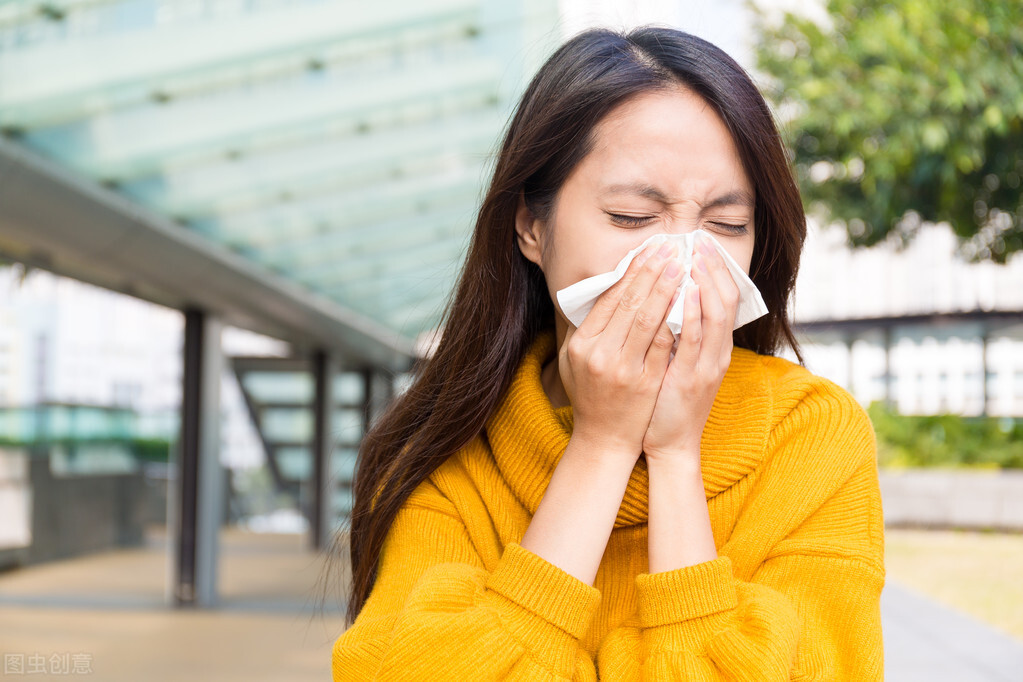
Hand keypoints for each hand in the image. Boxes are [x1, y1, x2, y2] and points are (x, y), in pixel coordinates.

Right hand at [560, 241, 686, 460]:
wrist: (604, 440)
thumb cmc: (590, 396)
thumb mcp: (572, 360)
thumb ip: (585, 327)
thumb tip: (603, 290)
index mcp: (582, 344)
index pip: (609, 298)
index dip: (631, 271)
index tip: (648, 250)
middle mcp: (600, 354)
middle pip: (629, 303)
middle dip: (652, 271)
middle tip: (670, 248)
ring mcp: (623, 369)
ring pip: (648, 319)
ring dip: (667, 288)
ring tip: (682, 265)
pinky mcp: (646, 383)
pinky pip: (664, 345)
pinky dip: (676, 320)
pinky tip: (688, 300)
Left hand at [643, 237, 739, 462]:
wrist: (670, 444)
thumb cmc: (667, 402)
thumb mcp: (677, 362)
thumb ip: (677, 333)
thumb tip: (666, 298)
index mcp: (714, 348)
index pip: (723, 300)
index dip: (715, 271)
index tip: (702, 245)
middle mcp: (717, 353)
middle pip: (724, 301)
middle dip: (713, 269)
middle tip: (700, 241)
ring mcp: (707, 366)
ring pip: (714, 316)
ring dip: (706, 283)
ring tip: (695, 256)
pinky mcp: (691, 378)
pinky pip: (695, 340)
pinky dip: (693, 313)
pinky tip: (687, 292)